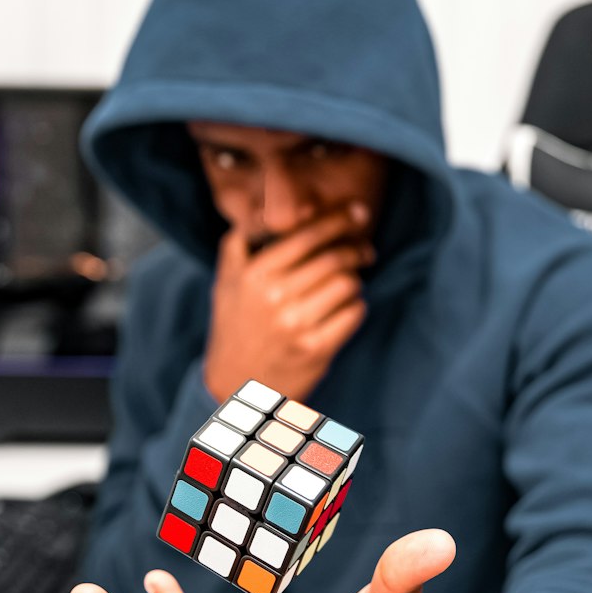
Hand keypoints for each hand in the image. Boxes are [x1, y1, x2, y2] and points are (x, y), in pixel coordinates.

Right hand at [204, 203, 374, 402]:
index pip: (307, 235)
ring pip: (348, 283)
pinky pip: (354, 312)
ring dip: (355, 279)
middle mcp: (273, 297)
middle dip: (356, 248)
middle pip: (334, 258)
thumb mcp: (226, 279)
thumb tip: (275, 208)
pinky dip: (356, 305)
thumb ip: (243, 240)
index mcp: (253, 273)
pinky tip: (345, 308)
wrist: (238, 385)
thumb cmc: (237, 324)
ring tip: (348, 283)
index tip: (357, 212)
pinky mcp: (315, 349)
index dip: (338, 219)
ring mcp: (295, 324)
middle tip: (365, 249)